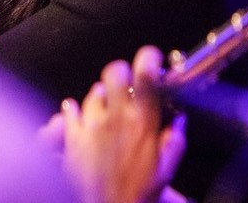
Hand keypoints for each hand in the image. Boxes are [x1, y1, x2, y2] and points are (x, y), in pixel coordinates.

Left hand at [57, 46, 186, 202]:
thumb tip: (178, 122)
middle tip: (127, 81)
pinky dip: (74, 110)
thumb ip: (173, 143)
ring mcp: (92, 126)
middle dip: (122, 72)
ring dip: (102, 95)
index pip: (146, 77)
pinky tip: (78, 113)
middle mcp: (116, 119)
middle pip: (114, 73)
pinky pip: (69, 112)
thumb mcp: (164, 171)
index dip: (149, 60)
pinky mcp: (72, 137)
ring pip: (94, 92)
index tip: (151, 58)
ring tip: (108, 106)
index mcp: (142, 124)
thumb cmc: (135, 196)